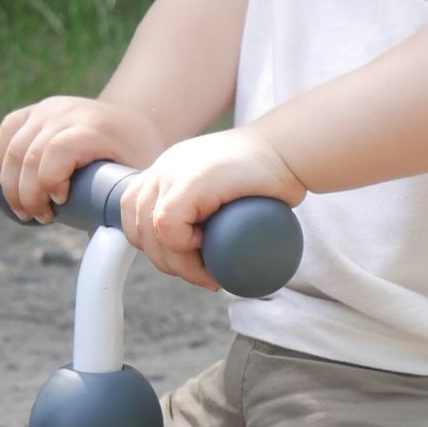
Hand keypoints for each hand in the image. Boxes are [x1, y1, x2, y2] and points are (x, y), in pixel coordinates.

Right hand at [0, 96, 160, 222]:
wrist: (131, 121)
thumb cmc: (135, 157)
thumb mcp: (134, 179)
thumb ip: (118, 211)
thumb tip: (104, 251)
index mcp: (95, 127)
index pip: (58, 150)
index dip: (49, 180)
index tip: (59, 204)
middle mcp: (69, 112)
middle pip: (31, 153)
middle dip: (27, 194)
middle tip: (40, 218)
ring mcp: (49, 108)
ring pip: (14, 146)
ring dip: (10, 184)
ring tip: (24, 211)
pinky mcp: (36, 109)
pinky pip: (7, 130)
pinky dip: (1, 158)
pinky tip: (4, 182)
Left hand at [120, 127, 305, 290]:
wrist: (292, 151)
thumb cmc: (271, 176)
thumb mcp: (225, 193)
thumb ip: (206, 210)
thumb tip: (202, 250)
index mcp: (168, 172)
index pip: (135, 215)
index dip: (155, 246)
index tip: (189, 261)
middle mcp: (164, 168)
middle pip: (138, 228)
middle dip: (168, 262)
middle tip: (204, 274)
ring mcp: (173, 171)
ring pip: (151, 231)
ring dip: (178, 262)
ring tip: (209, 271)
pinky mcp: (190, 181)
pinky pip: (166, 224)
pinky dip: (183, 245)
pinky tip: (207, 247)